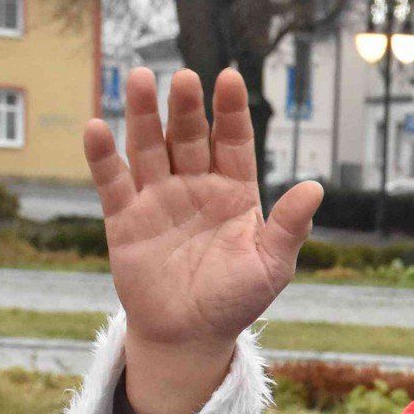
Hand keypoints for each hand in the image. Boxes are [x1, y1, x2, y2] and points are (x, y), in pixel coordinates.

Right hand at [82, 67, 322, 413]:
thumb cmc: (236, 300)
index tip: (230, 79)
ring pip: (149, 147)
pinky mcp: (124, 218)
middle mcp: (196, 186)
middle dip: (187, 107)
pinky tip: (97, 127)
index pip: (234, 141)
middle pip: (190, 136)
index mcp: (235, 192)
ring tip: (141, 78)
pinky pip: (112, 181)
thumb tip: (315, 187)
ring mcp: (158, 198)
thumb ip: (290, 226)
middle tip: (184, 78)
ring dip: (143, 114)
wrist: (191, 336)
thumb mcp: (271, 265)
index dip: (232, 111)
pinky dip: (103, 155)